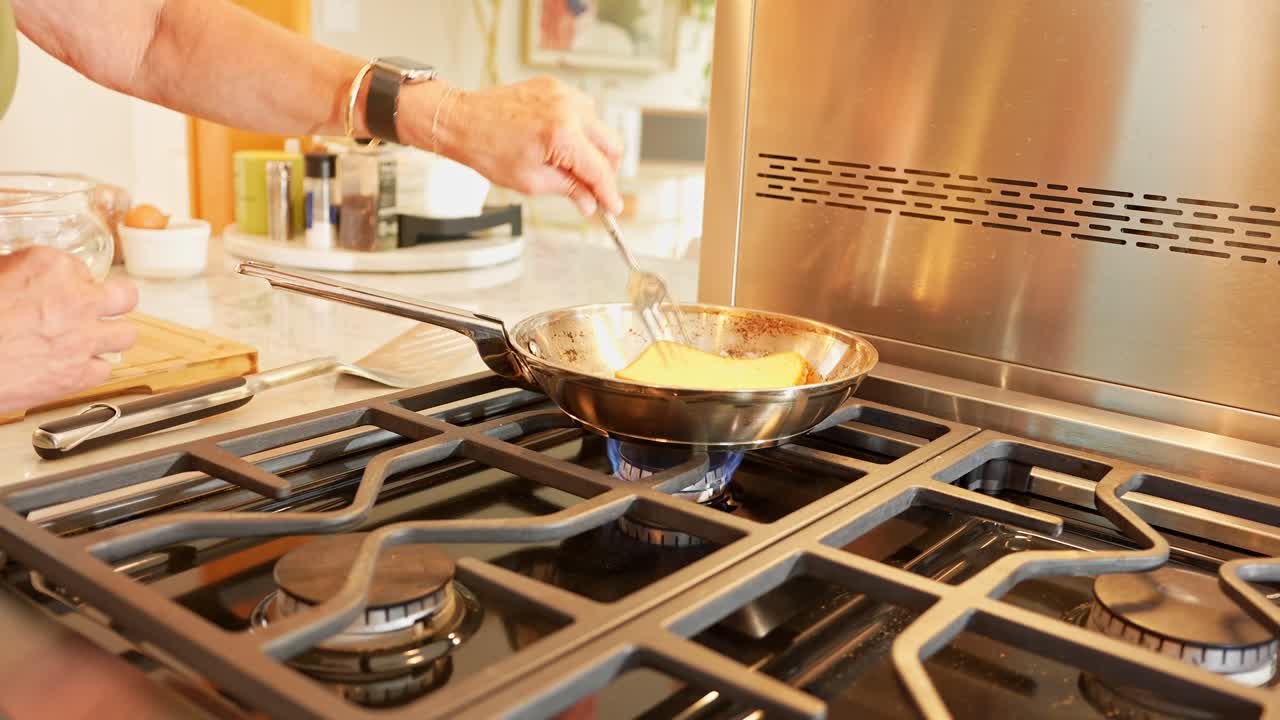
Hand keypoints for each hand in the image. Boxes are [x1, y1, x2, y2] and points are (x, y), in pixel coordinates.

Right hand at [0, 247, 137, 413]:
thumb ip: (14, 273)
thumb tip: (18, 279)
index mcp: (49, 267)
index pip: (80, 267)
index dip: (71, 282)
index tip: (61, 290)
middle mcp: (75, 299)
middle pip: (125, 295)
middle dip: (115, 301)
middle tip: (103, 307)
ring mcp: (83, 338)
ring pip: (126, 334)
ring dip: (111, 336)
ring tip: (94, 339)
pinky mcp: (80, 374)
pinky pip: (105, 369)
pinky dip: (92, 369)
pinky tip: (76, 366)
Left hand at [401, 77, 624, 216]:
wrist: (462, 121)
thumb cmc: (486, 148)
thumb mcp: (531, 181)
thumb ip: (569, 190)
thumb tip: (590, 202)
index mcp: (562, 135)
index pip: (600, 170)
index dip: (609, 193)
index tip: (612, 207)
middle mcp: (567, 109)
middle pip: (613, 145)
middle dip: (607, 171)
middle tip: (594, 188)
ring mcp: (563, 94)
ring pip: (601, 126)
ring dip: (595, 149)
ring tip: (572, 164)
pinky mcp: (556, 87)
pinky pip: (584, 109)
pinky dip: (581, 128)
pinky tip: (564, 141)